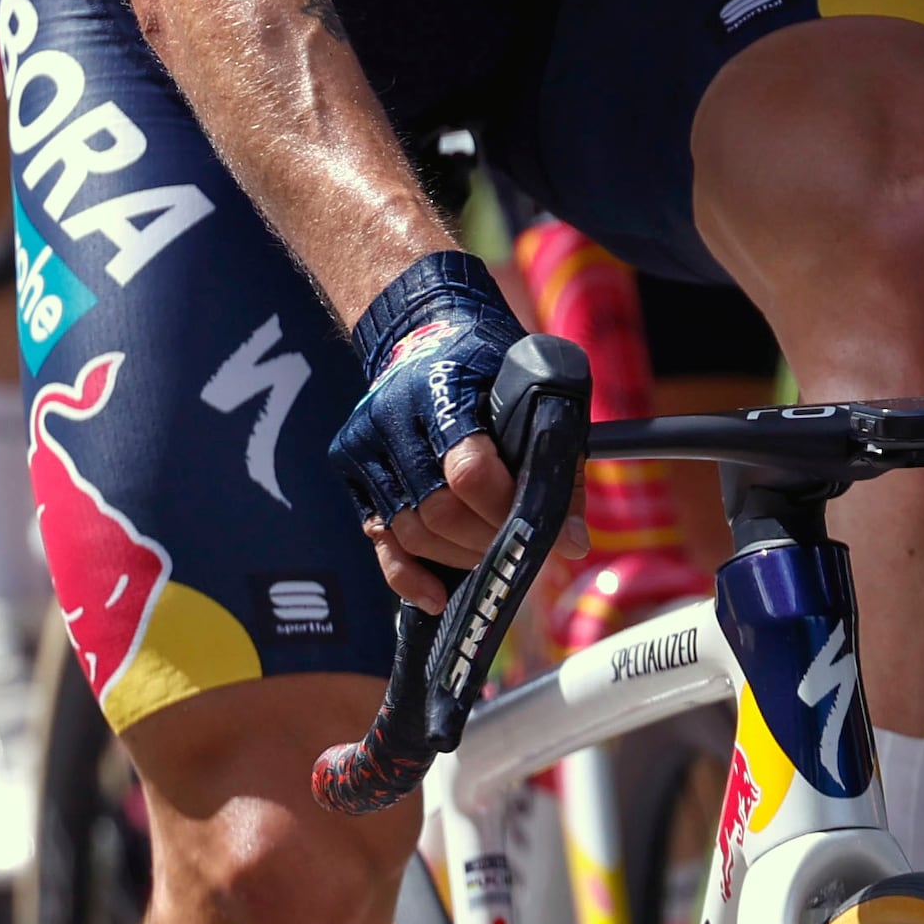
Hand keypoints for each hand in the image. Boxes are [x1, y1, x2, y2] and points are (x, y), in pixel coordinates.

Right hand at [328, 250, 532, 608]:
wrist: (423, 329)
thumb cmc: (490, 361)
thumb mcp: (533, 389)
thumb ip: (556, 460)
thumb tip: (572, 542)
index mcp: (442, 387)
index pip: (468, 470)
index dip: (504, 511)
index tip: (538, 531)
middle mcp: (392, 417)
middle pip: (435, 512)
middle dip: (483, 542)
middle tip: (516, 546)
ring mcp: (364, 445)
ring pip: (407, 531)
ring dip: (455, 558)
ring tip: (489, 555)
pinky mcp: (351, 468)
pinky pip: (379, 539)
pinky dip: (407, 576)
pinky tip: (438, 595)